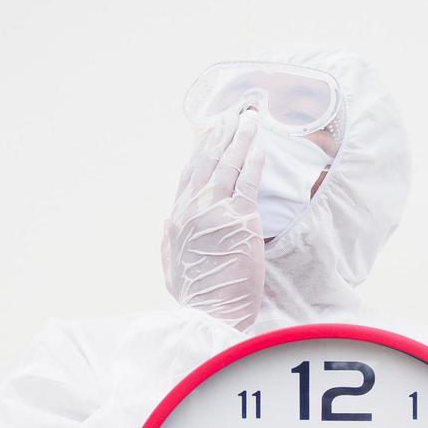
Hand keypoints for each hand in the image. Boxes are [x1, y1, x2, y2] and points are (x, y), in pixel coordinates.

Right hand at [161, 111, 266, 329]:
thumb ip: (169, 242)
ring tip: (250, 117)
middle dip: (221, 133)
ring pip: (227, 164)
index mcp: (177, 219)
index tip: (212, 130)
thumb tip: (167, 222)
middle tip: (234, 112)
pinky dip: (253, 159)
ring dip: (240, 137)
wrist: (210, 315)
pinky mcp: (239, 219)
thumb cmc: (197, 298)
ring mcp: (214, 211)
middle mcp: (192, 209)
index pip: (190, 173)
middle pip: (207, 160)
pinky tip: (260, 143)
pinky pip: (247, 180)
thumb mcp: (171, 268)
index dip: (202, 148)